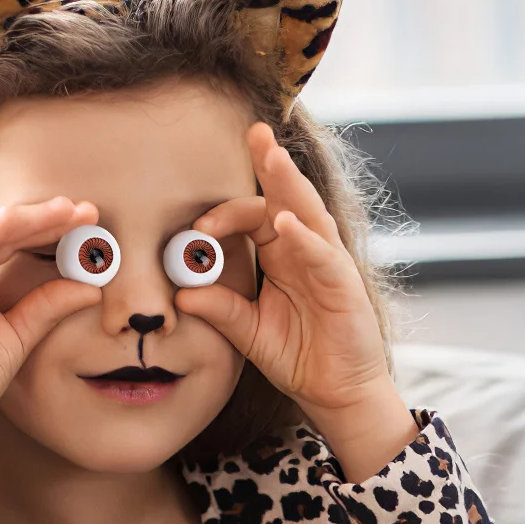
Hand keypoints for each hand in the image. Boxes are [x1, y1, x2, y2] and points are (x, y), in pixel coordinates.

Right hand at [0, 198, 102, 431]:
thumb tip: (91, 287)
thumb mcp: (19, 336)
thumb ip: (48, 307)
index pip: (7, 241)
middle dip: (44, 218)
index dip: (46, 228)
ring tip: (68, 212)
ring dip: (29, 219)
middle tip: (87, 210)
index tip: (87, 222)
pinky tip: (23, 219)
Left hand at [176, 122, 416, 480]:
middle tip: (254, 131)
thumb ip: (220, 310)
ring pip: (308, 214)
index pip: (254, 217)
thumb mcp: (248, 332)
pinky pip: (323, 256)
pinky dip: (305, 239)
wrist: (335, 392)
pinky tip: (286, 224)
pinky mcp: (344, 284)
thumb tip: (181, 295)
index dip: (224, 216)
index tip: (195, 227)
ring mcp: (328, 263)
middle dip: (271, 163)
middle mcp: (305, 250)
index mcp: (281, 255)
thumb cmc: (298, 356)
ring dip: (289, 184)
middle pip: (286, 197)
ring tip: (272, 156)